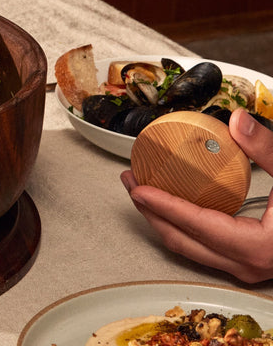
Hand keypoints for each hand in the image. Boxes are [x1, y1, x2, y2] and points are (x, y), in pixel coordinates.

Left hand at [121, 107, 272, 282]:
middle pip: (181, 241)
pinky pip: (200, 247)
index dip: (162, 205)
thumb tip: (237, 119)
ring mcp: (245, 269)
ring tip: (140, 189)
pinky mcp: (245, 263)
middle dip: (149, 211)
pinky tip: (170, 202)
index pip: (195, 225)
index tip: (137, 186)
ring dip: (160, 219)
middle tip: (129, 180)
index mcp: (257, 249)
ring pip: (188, 249)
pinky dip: (179, 225)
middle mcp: (247, 266)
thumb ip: (267, 149)